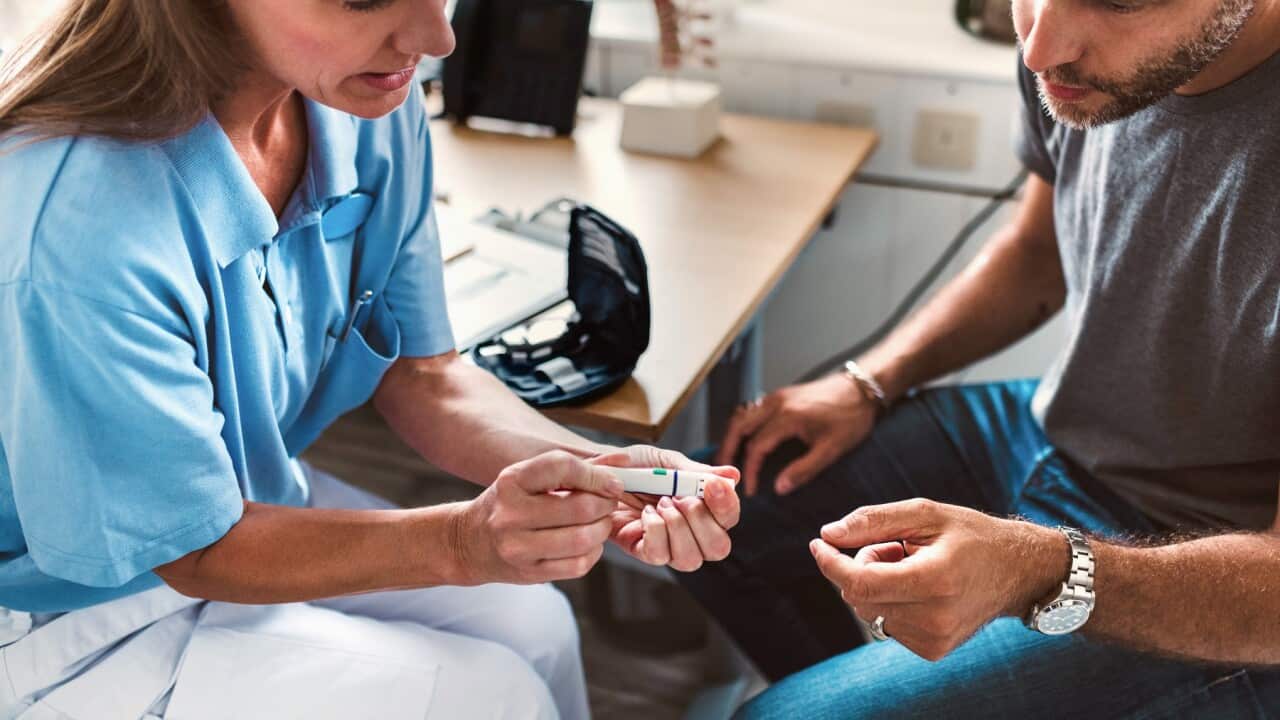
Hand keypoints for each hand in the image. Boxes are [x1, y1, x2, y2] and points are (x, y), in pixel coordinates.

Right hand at [455, 450, 624, 584]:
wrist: (469, 542)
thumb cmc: (508, 503)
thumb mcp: (529, 477)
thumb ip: (575, 468)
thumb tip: (624, 460)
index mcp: (512, 480)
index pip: (562, 467)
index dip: (596, 474)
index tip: (613, 482)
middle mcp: (511, 513)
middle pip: (580, 507)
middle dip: (605, 504)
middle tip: (608, 503)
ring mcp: (518, 547)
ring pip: (583, 539)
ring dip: (602, 529)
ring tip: (599, 523)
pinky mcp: (529, 573)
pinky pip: (578, 565)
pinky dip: (592, 552)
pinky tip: (587, 543)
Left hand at [592, 445, 740, 571]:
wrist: (599, 471)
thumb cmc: (636, 466)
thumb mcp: (667, 462)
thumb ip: (697, 473)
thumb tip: (732, 476)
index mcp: (704, 508)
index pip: (729, 518)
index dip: (726, 506)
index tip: (712, 486)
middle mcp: (691, 533)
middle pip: (718, 548)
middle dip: (701, 520)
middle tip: (680, 497)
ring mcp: (669, 546)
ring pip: (690, 559)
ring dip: (676, 527)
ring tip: (660, 503)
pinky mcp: (644, 551)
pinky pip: (659, 556)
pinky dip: (654, 531)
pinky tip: (645, 513)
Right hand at [718, 373, 875, 495]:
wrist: (861, 389)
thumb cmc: (850, 418)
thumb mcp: (832, 449)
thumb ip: (804, 469)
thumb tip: (779, 487)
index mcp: (787, 417)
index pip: (756, 446)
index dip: (750, 470)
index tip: (751, 490)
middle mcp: (776, 403)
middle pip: (738, 426)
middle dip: (728, 450)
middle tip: (722, 472)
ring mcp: (777, 397)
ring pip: (742, 416)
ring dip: (733, 437)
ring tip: (729, 459)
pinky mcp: (780, 395)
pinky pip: (752, 410)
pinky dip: (743, 427)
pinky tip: (746, 441)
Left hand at [809, 499, 1065, 660]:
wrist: (1018, 572)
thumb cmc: (970, 535)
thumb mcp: (926, 514)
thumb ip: (874, 521)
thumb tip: (827, 534)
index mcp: (935, 579)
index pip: (861, 582)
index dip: (832, 563)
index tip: (818, 544)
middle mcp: (934, 617)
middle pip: (859, 596)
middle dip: (861, 565)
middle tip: (895, 546)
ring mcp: (934, 639)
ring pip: (869, 611)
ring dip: (876, 584)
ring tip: (913, 566)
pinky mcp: (932, 650)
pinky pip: (886, 624)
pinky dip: (890, 602)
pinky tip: (919, 588)